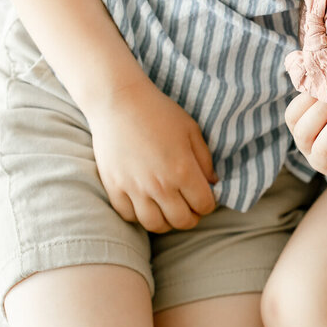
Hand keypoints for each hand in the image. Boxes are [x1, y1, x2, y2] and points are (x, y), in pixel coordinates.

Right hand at [85, 77, 216, 232]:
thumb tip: (212, 184)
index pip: (205, 206)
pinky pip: (128, 216)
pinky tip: (145, 203)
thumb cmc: (159, 112)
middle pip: (182, 221)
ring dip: (166, 221)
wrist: (118, 101)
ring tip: (167, 208)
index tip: (204, 196)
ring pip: (155, 225)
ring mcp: (134, 188)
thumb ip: (205, 161)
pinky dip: (139, 215)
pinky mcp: (114, 187)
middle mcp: (160, 185)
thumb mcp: (192, 131)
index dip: (208, 203)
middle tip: (189, 206)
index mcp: (183, 171)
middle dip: (191, 216)